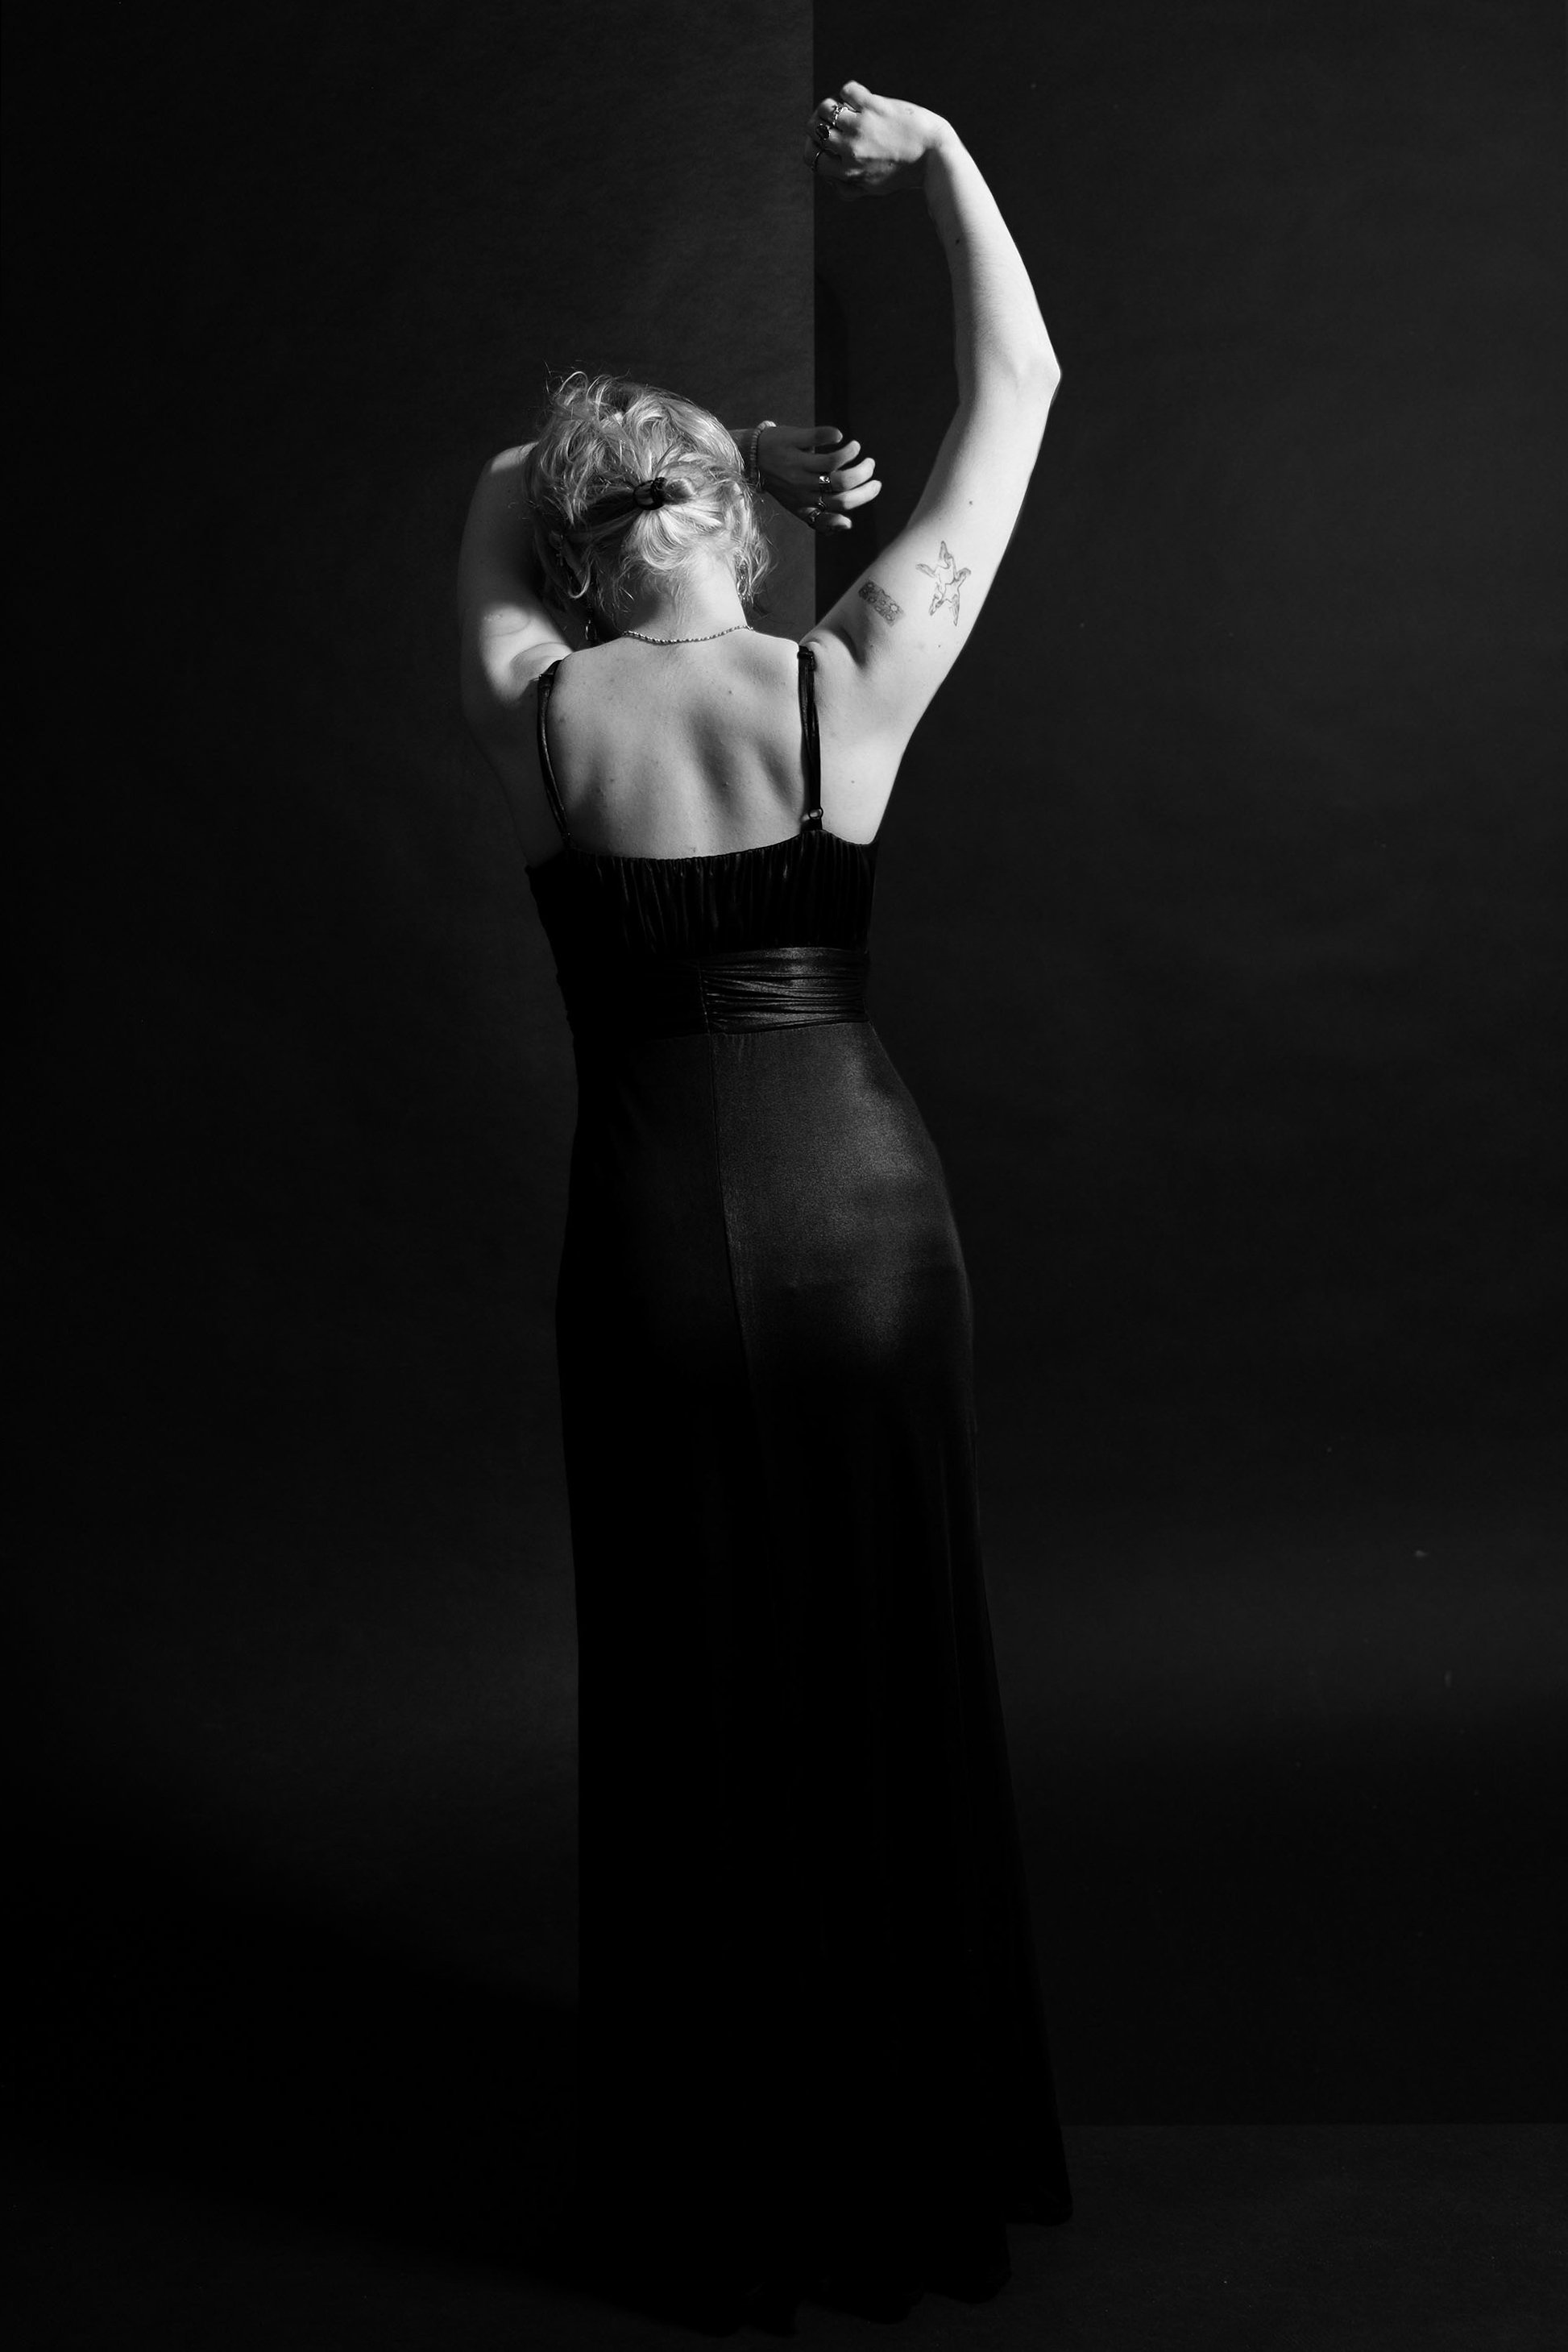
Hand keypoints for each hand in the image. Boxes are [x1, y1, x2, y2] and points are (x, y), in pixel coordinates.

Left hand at [756, 423, 881, 533]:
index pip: (840, 505)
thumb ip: (821, 518)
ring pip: (834, 462)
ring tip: (856, 448)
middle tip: (870, 465)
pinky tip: (839, 436)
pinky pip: (818, 437)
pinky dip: (834, 435)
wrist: (752, 459)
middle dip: (864, 474)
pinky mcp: (792, 441)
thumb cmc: (782, 482)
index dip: (863, 495)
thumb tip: (848, 526)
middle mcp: (801, 485)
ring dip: (852, 453)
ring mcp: (796, 463)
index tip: (875, 485)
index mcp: (805, 503)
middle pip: (842, 484)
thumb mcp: (798, 506)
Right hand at [803, 80, 951, 200]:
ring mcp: (861, 127)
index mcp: (848, 172)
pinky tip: (861, 99)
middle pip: (814, 131)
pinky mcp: (874, 106)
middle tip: (832, 122)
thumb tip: (830, 179)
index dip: (814, 148)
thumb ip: (849, 186)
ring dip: (832, 106)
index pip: (812, 158)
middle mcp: (851, 150)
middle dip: (819, 125)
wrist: (935, 156)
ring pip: (825, 109)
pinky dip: (850, 91)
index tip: (824, 143)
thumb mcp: (874, 189)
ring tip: (844, 108)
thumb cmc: (906, 173)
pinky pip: (847, 90)